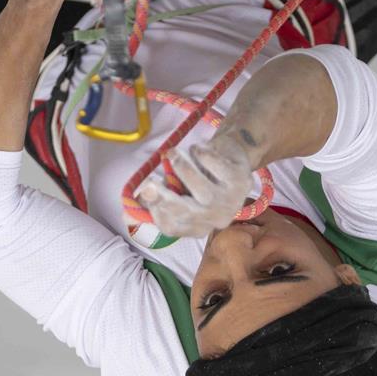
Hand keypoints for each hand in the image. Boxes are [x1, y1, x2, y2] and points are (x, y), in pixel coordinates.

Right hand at [136, 134, 257, 237]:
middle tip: (149, 182)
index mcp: (198, 226)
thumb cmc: (201, 174)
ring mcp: (232, 202)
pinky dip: (202, 155)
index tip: (143, 191)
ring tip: (172, 153)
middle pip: (188, 213)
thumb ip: (158, 196)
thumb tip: (134, 203)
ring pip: (203, 191)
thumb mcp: (180, 188)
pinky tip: (197, 149)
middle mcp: (216, 219)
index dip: (156, 210)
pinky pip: (216, 168)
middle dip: (165, 198)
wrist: (233, 156)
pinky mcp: (242, 181)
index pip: (173, 226)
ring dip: (183, 169)